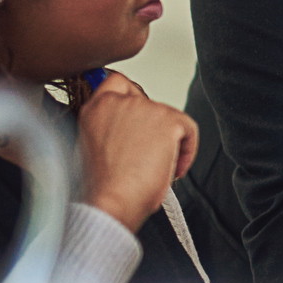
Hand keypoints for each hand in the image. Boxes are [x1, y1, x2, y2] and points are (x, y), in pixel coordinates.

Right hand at [76, 74, 197, 231]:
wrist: (110, 199)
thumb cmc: (101, 187)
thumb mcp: (94, 150)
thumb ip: (110, 130)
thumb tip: (132, 134)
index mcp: (95, 109)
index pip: (117, 83)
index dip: (131, 97)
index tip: (139, 116)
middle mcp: (118, 102)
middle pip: (149, 102)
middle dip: (154, 128)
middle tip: (150, 156)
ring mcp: (144, 107)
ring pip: (169, 118)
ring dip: (169, 143)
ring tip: (157, 169)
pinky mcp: (167, 118)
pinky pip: (188, 129)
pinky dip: (187, 151)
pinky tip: (172, 170)